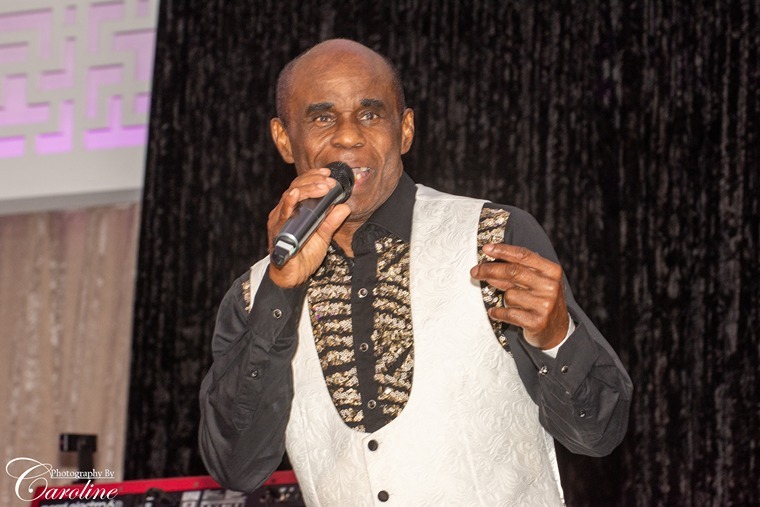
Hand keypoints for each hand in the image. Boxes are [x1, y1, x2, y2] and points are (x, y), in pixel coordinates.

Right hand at [267, 168, 350, 287]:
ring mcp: (279, 220)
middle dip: (313, 181)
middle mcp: (284, 211)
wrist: (293, 276)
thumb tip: (345, 206)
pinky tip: (295, 195)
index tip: (328, 173)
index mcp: (295, 209)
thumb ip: (332, 221)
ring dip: (307, 189)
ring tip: (322, 186)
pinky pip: (282, 215)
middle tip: (329, 181)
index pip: (302, 186)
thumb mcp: (323, 236)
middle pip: (296, 187)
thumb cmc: (304, 255)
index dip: (314, 177)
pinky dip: (288, 203)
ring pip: (290, 196)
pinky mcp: (277, 231)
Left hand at [470, 244, 569, 348]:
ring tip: (511, 303)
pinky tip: (494, 312)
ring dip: (503, 298)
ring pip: (509, 294)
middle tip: (475, 271)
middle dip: (489, 270)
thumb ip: (518, 271)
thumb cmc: (542, 301)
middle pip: (513, 272)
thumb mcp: (536, 282)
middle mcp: (550, 286)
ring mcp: (545, 304)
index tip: (486, 249)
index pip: (523, 255)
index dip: (503, 250)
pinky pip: (508, 313)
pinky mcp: (537, 322)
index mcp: (551, 271)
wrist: (557, 330)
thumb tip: (489, 265)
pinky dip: (498, 312)